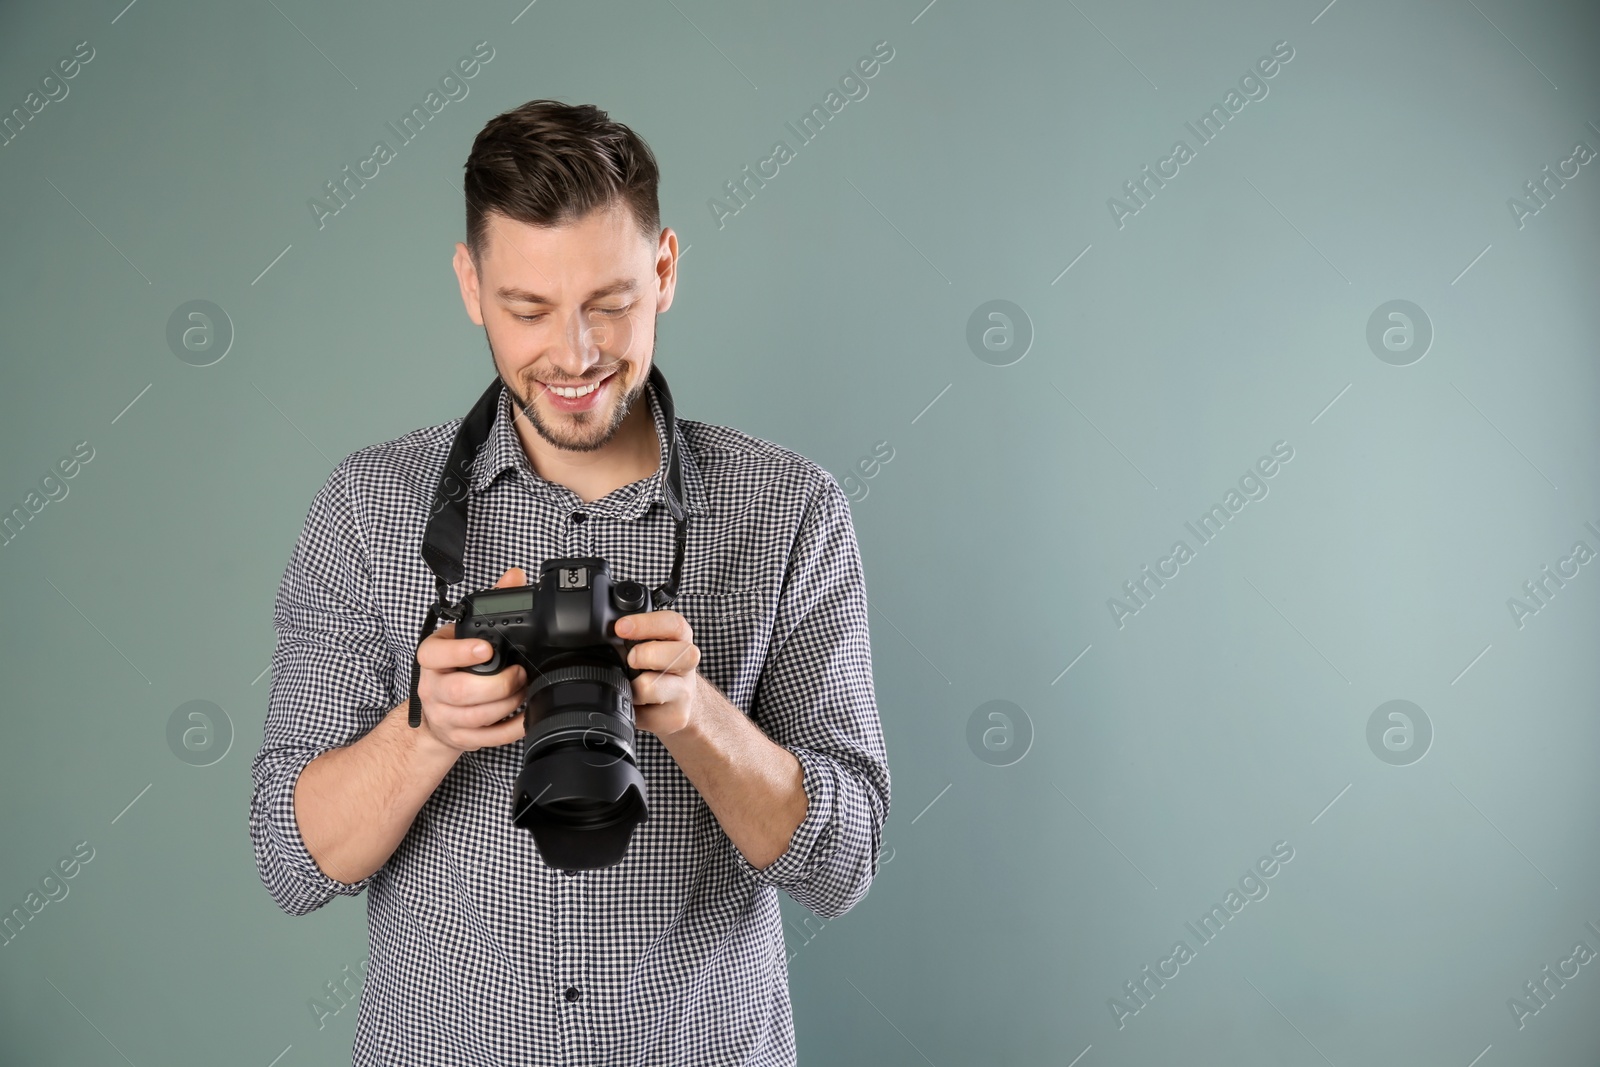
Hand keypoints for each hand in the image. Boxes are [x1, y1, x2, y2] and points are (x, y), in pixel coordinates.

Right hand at [413, 566, 529, 753]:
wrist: (436, 711)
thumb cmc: (454, 666)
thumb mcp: (464, 633)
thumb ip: (489, 603)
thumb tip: (515, 576)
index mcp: (431, 658)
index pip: (436, 654)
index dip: (461, 652)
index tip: (486, 648)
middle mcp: (433, 688)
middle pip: (461, 691)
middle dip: (497, 684)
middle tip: (519, 673)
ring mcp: (444, 716)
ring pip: (477, 716)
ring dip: (509, 704)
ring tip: (524, 690)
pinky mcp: (459, 739)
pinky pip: (488, 739)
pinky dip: (512, 728)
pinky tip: (526, 716)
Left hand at [615, 610, 702, 737]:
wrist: (676, 702)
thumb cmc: (654, 668)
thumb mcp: (647, 646)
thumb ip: (631, 637)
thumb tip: (599, 635)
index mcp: (679, 639)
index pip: (673, 624)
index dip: (647, 624)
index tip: (621, 627)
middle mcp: (687, 664)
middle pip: (682, 654)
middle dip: (649, 654)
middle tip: (631, 659)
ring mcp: (684, 692)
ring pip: (655, 687)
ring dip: (636, 686)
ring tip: (631, 686)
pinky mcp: (675, 717)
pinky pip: (646, 714)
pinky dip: (632, 709)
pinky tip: (633, 704)